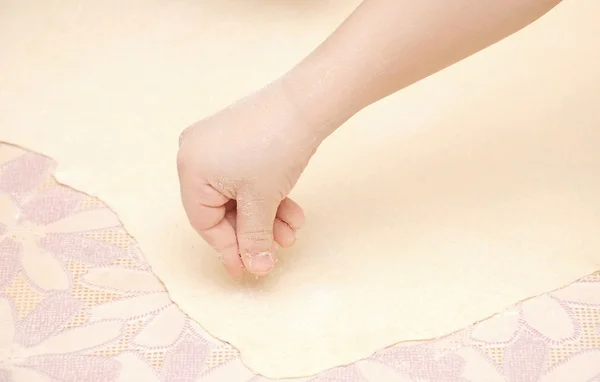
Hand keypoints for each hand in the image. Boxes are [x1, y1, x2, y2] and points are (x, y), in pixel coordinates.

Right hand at [177, 82, 320, 276]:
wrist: (305, 104)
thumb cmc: (276, 150)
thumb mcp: (262, 202)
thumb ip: (254, 239)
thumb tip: (255, 269)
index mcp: (190, 169)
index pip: (204, 222)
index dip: (227, 249)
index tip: (246, 269)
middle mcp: (195, 154)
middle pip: (222, 210)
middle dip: (254, 231)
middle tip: (275, 251)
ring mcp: (215, 143)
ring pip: (238, 195)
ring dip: (266, 217)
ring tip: (291, 231)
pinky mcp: (236, 138)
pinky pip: (245, 177)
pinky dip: (267, 196)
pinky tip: (292, 211)